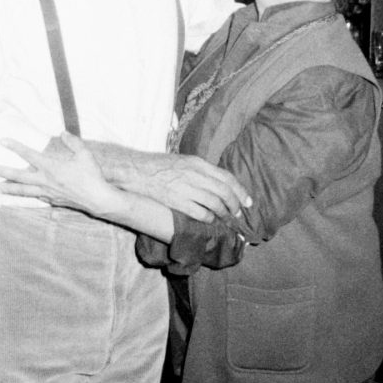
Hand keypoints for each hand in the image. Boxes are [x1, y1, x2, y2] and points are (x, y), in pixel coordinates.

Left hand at [0, 133, 118, 215]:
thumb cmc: (92, 176)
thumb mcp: (85, 154)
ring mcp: (47, 192)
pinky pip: (35, 197)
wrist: (98, 199)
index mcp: (51, 167)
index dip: (15, 147)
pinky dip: (26, 195)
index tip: (2, 141)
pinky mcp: (52, 200)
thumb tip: (63, 133)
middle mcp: (45, 180)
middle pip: (18, 176)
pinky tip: (21, 195)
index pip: (28, 154)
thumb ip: (73, 142)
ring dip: (8, 189)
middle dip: (2, 173)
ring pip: (23, 191)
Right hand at [91, 145, 252, 221]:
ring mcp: (186, 188)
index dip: (240, 191)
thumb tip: (215, 182)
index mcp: (197, 163)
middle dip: (235, 205)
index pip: (227, 177)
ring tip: (225, 219)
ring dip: (223, 213)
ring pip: (215, 203)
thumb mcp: (182, 162)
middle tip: (237, 214)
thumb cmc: (157, 166)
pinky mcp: (176, 201)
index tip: (248, 202)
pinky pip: (199, 212)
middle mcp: (194, 174)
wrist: (135, 170)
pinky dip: (208, 218)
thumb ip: (199, 171)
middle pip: (224, 192)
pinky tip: (209, 221)